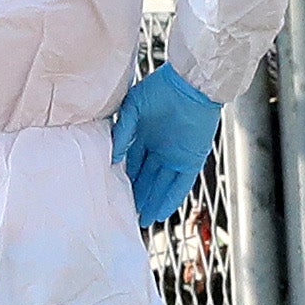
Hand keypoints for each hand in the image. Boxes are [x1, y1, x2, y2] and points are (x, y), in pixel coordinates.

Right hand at [109, 64, 222, 227]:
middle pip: (147, 179)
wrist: (190, 84)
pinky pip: (181, 184)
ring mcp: (176, 156)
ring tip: (142, 221)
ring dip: (152, 202)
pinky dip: (170, 199)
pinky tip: (160, 213)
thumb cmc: (161, 89)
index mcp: (145, 137)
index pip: (133, 165)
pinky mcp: (192, 160)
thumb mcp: (132, 108)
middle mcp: (160, 149)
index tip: (114, 196)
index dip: (125, 181)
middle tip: (126, 215)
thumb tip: (112, 157)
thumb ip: (122, 132)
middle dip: (138, 197)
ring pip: (162, 185)